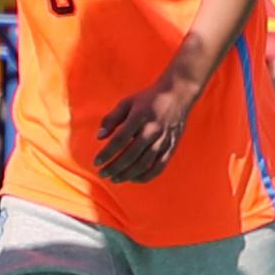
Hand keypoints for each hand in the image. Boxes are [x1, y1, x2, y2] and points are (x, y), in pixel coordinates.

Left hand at [94, 57, 207, 182]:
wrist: (178, 95)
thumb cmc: (148, 99)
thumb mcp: (127, 103)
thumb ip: (111, 119)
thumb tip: (99, 137)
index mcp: (140, 116)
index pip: (120, 139)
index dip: (107, 153)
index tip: (96, 162)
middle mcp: (153, 129)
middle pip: (131, 154)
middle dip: (115, 167)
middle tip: (103, 174)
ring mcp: (164, 139)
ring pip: (145, 163)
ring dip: (128, 174)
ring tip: (115, 179)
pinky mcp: (172, 146)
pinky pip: (159, 166)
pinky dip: (146, 176)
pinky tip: (134, 179)